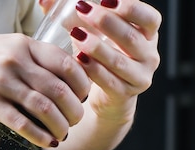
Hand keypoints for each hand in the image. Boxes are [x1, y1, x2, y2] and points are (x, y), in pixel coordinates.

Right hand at [0, 29, 90, 147]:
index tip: (83, 97)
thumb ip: (33, 58)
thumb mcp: (8, 45)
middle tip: (75, 121)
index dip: (82, 85)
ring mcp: (1, 81)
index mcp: (25, 44)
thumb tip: (62, 79)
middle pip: (59, 90)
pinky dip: (38, 135)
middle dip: (74, 111)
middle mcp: (16, 61)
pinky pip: (19, 122)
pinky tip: (46, 142)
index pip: (67, 64)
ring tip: (63, 134)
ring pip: (43, 107)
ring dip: (59, 125)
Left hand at [71, 0, 161, 121]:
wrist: (107, 95)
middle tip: (84, 12)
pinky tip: (78, 60)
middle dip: (106, 22)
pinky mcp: (125, 94)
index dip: (132, 8)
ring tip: (76, 35)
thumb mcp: (93, 33)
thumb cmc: (99, 57)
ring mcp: (139, 77)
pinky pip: (109, 82)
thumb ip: (74, 15)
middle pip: (131, 37)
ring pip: (118, 61)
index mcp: (147, 35)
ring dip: (96, 47)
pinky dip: (93, 70)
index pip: (150, 18)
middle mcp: (149, 55)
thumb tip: (44, 0)